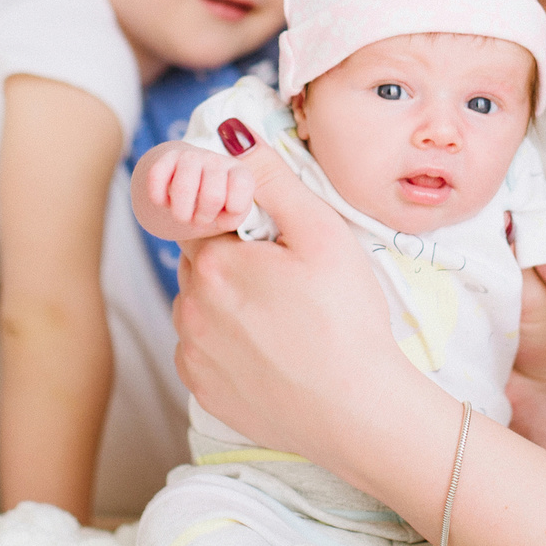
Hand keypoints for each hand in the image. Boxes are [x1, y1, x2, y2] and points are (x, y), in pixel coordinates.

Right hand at [136, 139, 256, 240]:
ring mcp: (191, 156)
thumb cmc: (211, 206)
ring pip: (183, 187)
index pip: (242, 188)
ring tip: (182, 215)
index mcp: (239, 173)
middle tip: (198, 219)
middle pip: (212, 197)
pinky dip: (158, 199)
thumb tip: (221, 216)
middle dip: (202, 218)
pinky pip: (157, 178)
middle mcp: (217, 160)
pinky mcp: (166, 157)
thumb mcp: (228, 215)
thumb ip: (232, 218)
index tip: (221, 217)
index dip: (229, 213)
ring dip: (180, 214)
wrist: (181, 184)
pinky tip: (165, 201)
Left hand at [170, 136, 403, 471]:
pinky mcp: (203, 389)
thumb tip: (230, 135)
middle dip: (233, 258)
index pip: (202, 216)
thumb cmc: (345, 318)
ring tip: (284, 316)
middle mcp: (189, 307)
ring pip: (200, 306)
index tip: (274, 238)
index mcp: (213, 261)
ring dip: (228, 301)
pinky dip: (228, 344)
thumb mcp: (320, 231)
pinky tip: (271, 349)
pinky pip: (204, 350)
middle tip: (287, 277)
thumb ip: (270, 178)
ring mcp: (193, 353)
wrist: (356, 411)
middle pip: (200, 261)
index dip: (237, 219)